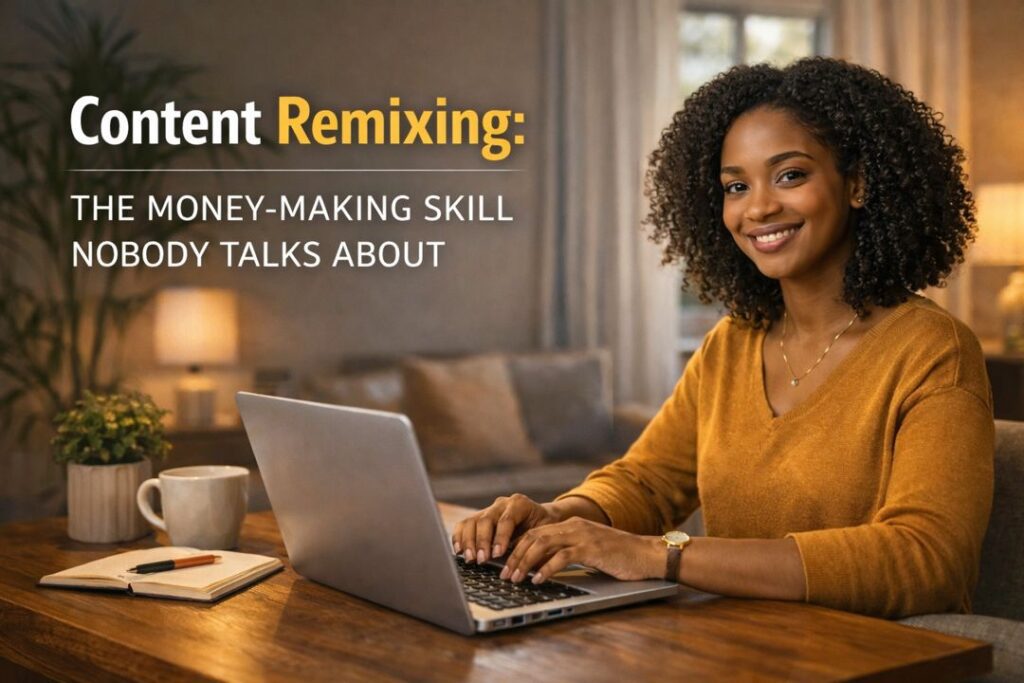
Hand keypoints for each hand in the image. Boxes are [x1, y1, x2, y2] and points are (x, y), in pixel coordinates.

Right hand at [451, 494, 560, 563]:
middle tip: (481, 560)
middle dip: (482, 541)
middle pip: (486, 519)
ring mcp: (488, 510)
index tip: (497, 554)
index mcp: (520, 504)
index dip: (500, 537)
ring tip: (470, 559)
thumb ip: (531, 544)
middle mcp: (501, 504)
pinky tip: (459, 551)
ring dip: (468, 541)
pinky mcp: (478, 518)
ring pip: (472, 521)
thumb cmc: (545, 527)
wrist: (541, 517)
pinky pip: (464, 525)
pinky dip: (459, 537)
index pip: (506, 520)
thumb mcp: (543, 533)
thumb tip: (521, 564)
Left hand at [499, 517, 662, 583]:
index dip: (518, 548)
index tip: (506, 564)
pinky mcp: (591, 548)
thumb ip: (568, 553)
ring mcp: (582, 536)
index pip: (536, 533)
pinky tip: (538, 580)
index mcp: (571, 525)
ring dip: (525, 562)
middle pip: (534, 537)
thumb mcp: (589, 551)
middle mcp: (573, 526)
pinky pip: (562, 556)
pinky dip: (546, 568)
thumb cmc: (619, 556)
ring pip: (543, 544)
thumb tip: (543, 567)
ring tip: (516, 578)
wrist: (647, 554)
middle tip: (505, 574)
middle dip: (516, 556)